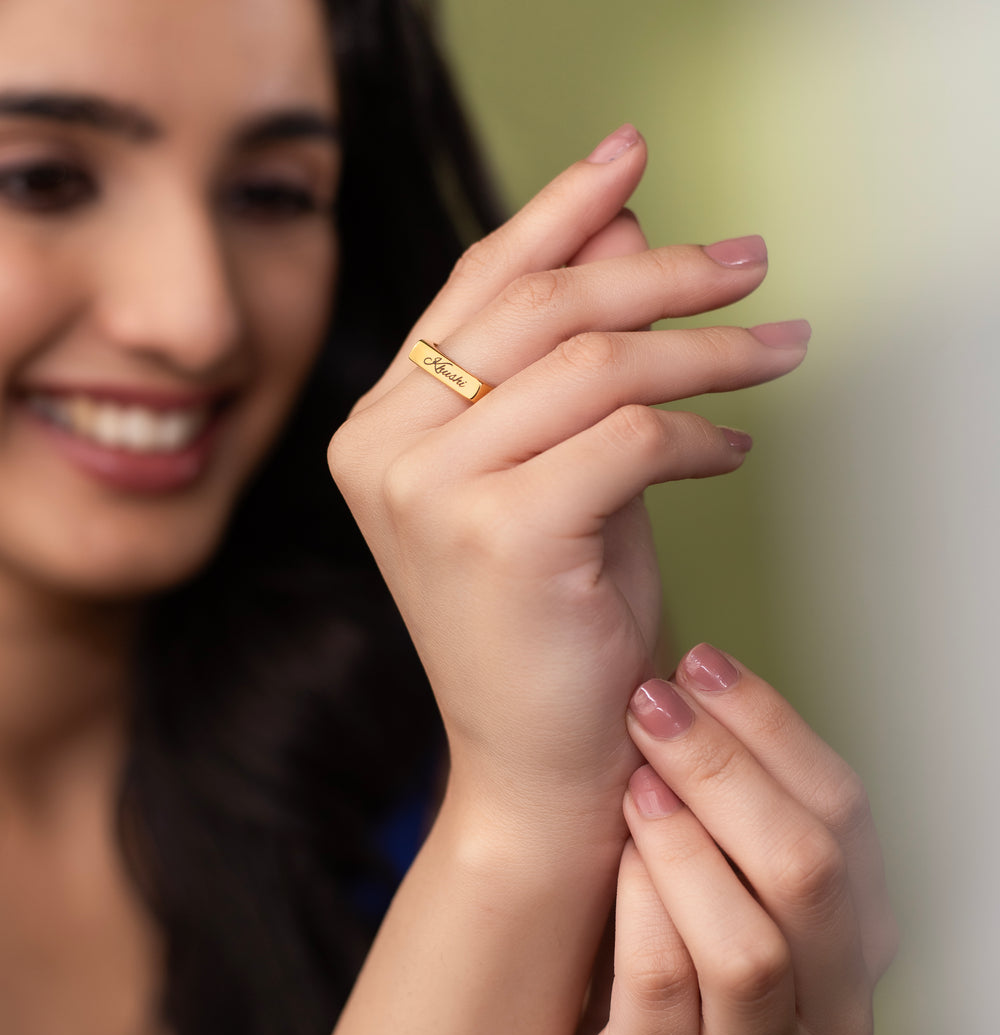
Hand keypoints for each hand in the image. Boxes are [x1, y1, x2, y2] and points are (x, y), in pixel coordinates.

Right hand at [328, 126, 809, 851]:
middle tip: (750, 260)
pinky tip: (733, 448)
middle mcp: (382, 448)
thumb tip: (629, 231)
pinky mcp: (492, 532)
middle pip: (539, 307)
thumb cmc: (551, 617)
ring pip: (593, 364)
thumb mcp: (561, 464)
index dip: (557, 210)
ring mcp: (425, 490)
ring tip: (777, 348)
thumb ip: (577, 352)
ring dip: (706, 348)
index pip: (476, 287)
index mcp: (378, 426)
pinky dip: (697, 433)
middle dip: (661, 270)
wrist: (537, 757)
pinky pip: (625, 438)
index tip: (629, 157)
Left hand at [560, 645, 896, 1034]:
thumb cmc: (649, 932)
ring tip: (635, 784)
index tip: (700, 662)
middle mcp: (824, 1004)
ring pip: (749, 949)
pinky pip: (664, 997)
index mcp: (850, 930)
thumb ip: (732, 796)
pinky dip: (641, 913)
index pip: (843, 811)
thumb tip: (698, 679)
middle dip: (725, 770)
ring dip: (686, 846)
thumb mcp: (715, 862)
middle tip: (652, 706)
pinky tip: (614, 860)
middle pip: (808, 870)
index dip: (770, 724)